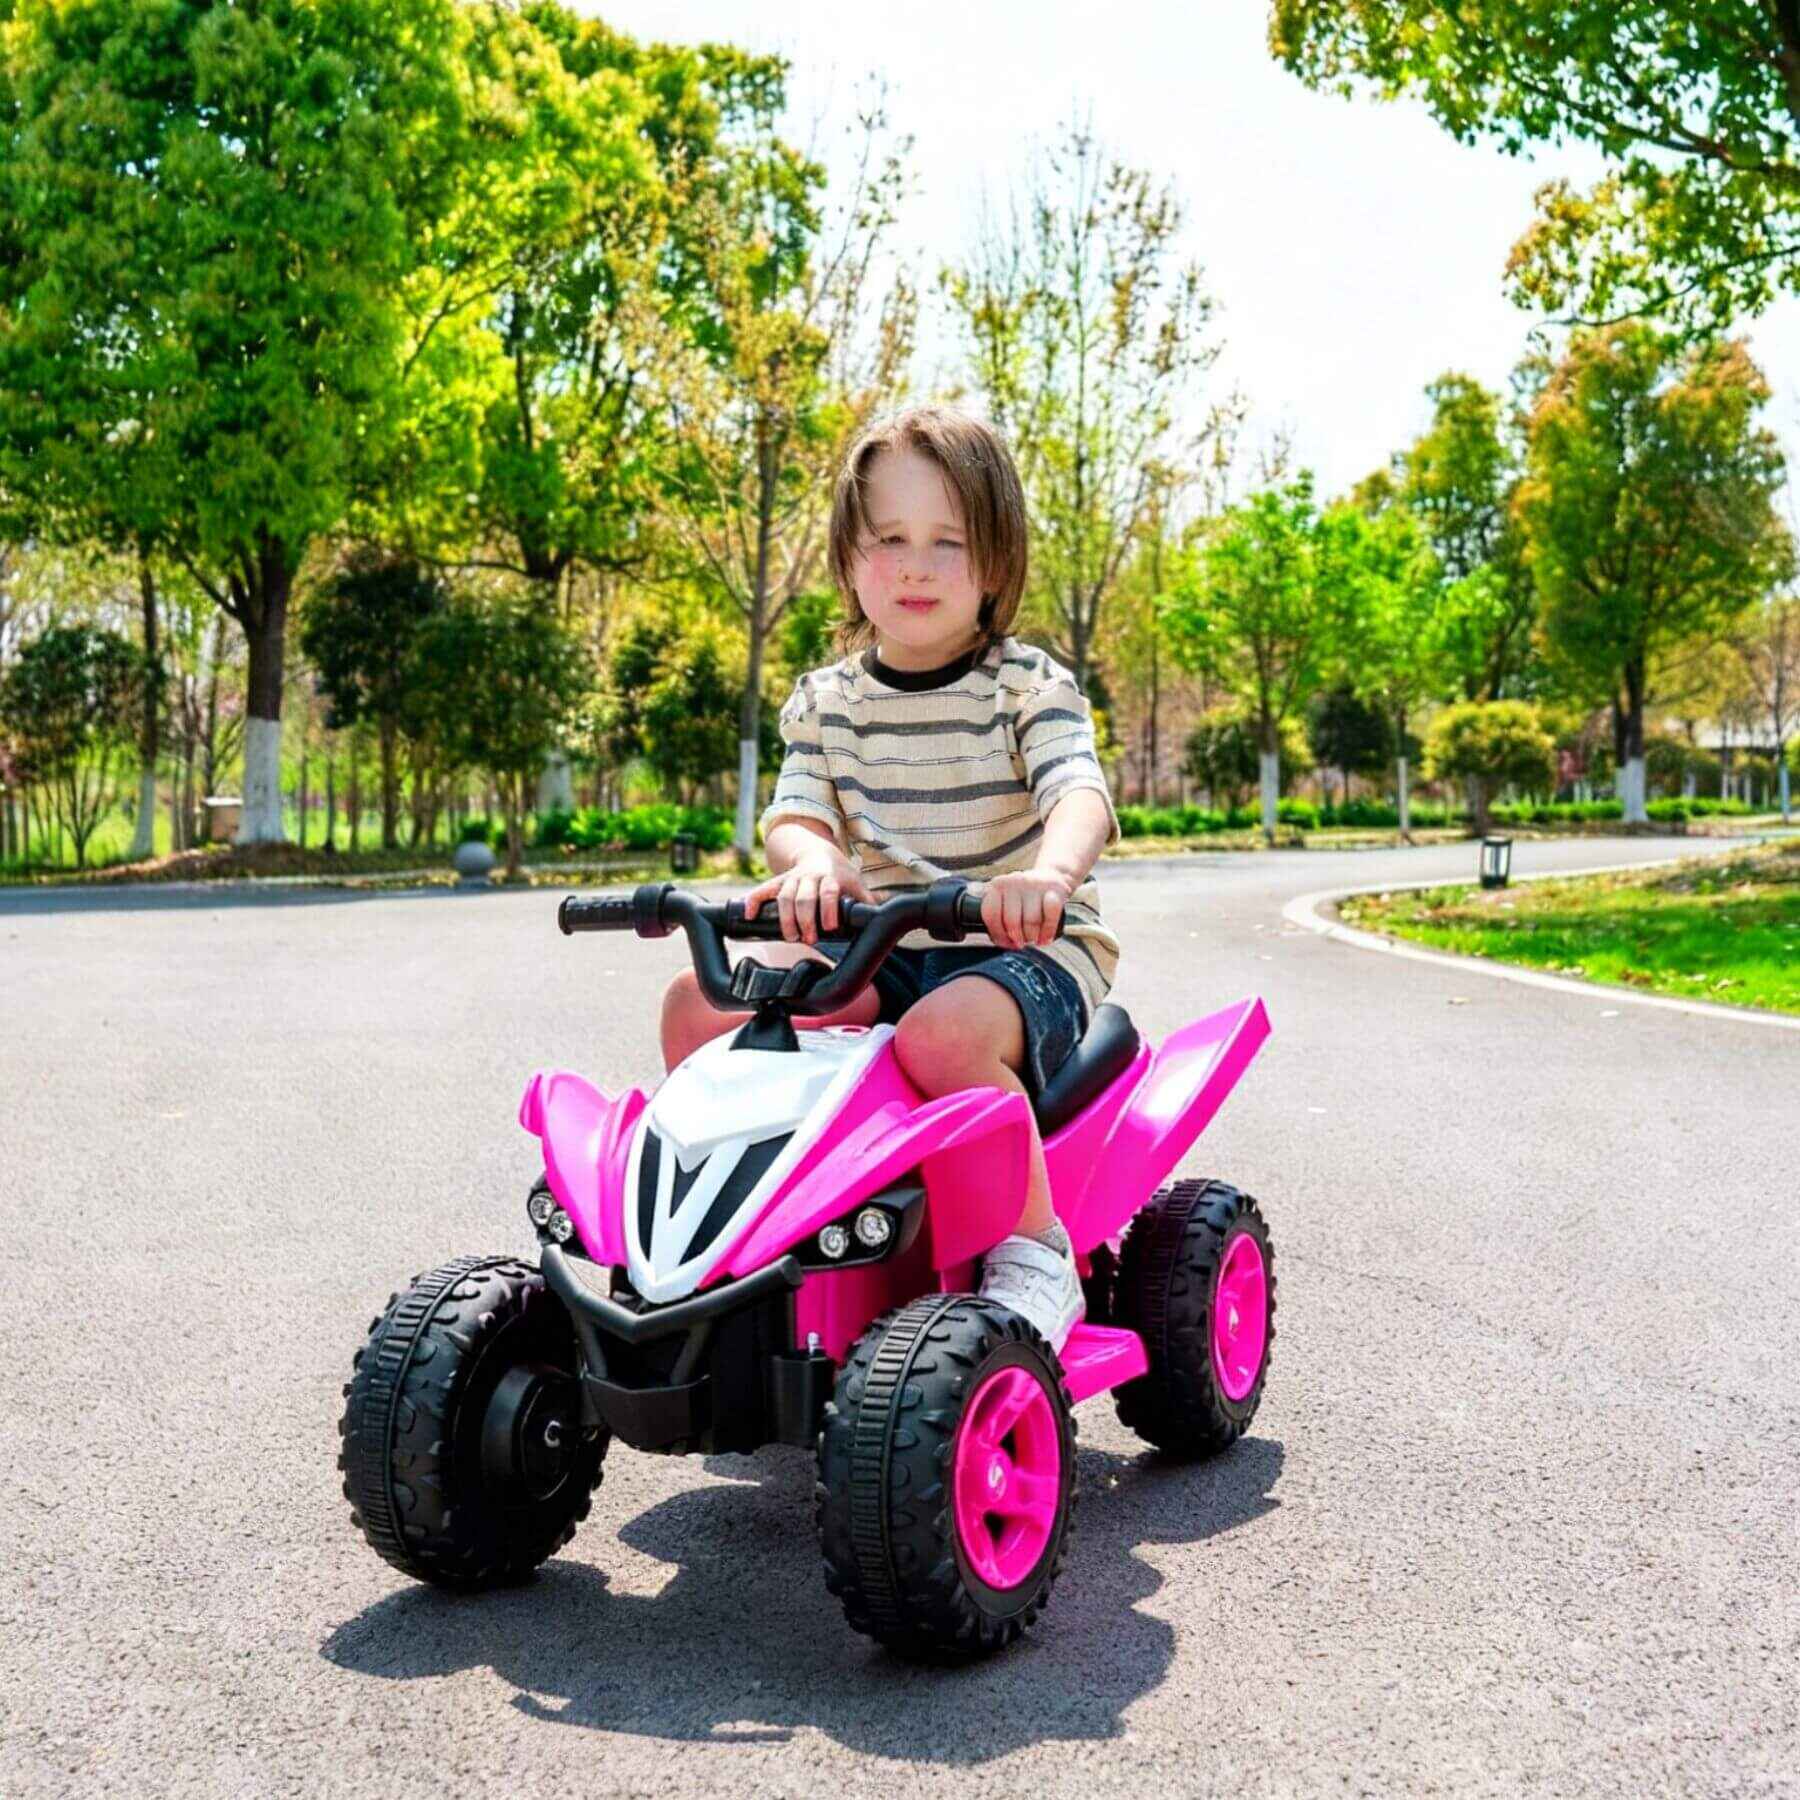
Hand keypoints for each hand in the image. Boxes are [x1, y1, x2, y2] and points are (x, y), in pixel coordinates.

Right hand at [743, 849, 871, 943]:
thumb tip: (880, 919)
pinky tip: (749, 916)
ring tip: (790, 937)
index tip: (829, 928)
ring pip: (784, 896)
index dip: (828, 909)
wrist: (819, 852)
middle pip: (803, 897)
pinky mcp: (778, 882)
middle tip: (808, 940)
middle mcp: (810, 876)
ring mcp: (792, 878)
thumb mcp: (856, 883)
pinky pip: (762, 890)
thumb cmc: (840, 874)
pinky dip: (753, 901)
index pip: (829, 892)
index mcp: (831, 877)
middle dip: (805, 920)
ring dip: (785, 918)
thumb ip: (865, 901)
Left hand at [979, 869, 1071, 949]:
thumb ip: (995, 915)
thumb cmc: (1024, 896)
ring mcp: (1035, 884)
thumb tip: (996, 940)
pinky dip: (1048, 931)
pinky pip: (1050, 915)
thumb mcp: (1006, 899)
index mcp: (998, 885)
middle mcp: (1015, 881)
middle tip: (1021, 942)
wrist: (1051, 877)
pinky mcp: (1055, 889)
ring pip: (1031, 920)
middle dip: (1017, 938)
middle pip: (1011, 921)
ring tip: (1034, 939)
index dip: (998, 934)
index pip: (991, 914)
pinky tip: (1045, 938)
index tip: (1006, 942)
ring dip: (1033, 937)